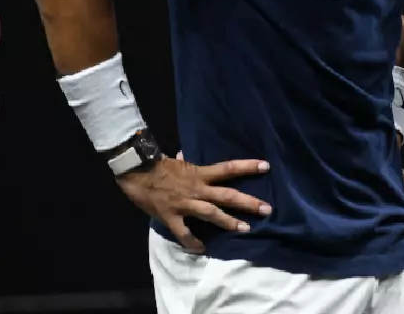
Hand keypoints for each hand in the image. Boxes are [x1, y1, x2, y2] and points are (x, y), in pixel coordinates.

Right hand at [117, 153, 271, 252]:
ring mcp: (185, 204)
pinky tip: (202, 249)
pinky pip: (184, 232)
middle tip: (267, 209)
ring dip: (229, 222)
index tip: (266, 166)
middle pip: (227, 195)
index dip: (247, 167)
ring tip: (246, 229)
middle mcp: (197, 189)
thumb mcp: (178, 162)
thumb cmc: (158, 166)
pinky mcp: (171, 217)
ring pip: (212, 213)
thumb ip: (187, 163)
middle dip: (248, 202)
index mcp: (200, 174)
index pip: (228, 168)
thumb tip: (187, 155)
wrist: (136, 172)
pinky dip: (193, 242)